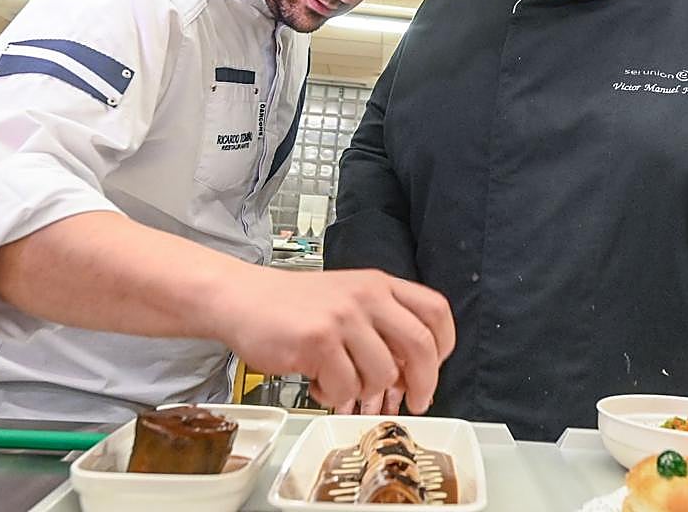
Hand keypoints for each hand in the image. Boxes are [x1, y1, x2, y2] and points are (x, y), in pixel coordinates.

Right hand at [213, 267, 453, 414]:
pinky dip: (333, 396)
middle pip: (421, 345)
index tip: (436, 368)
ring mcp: (342, 317)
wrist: (243, 299)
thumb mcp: (348, 299)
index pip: (436, 310)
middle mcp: (366, 296)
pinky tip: (318, 382)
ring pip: (382, 374)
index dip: (445, 345)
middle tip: (417, 402)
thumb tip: (414, 372)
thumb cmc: (294, 307)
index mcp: (379, 284)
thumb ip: (382, 324)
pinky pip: (344, 387)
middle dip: (426, 383)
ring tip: (340, 381)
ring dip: (364, 391)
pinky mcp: (318, 340)